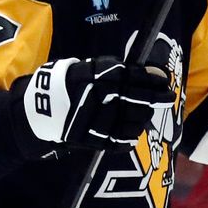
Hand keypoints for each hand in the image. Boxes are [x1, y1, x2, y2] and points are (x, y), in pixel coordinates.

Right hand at [22, 57, 175, 150]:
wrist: (40, 110)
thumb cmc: (69, 83)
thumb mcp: (87, 67)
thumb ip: (116, 70)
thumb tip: (153, 73)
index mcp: (95, 76)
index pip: (131, 76)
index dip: (151, 78)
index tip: (163, 79)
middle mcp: (96, 97)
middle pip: (136, 99)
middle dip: (156, 98)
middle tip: (168, 97)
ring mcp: (95, 120)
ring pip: (132, 120)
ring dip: (144, 115)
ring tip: (146, 112)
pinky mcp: (91, 139)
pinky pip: (119, 140)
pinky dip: (130, 135)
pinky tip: (134, 129)